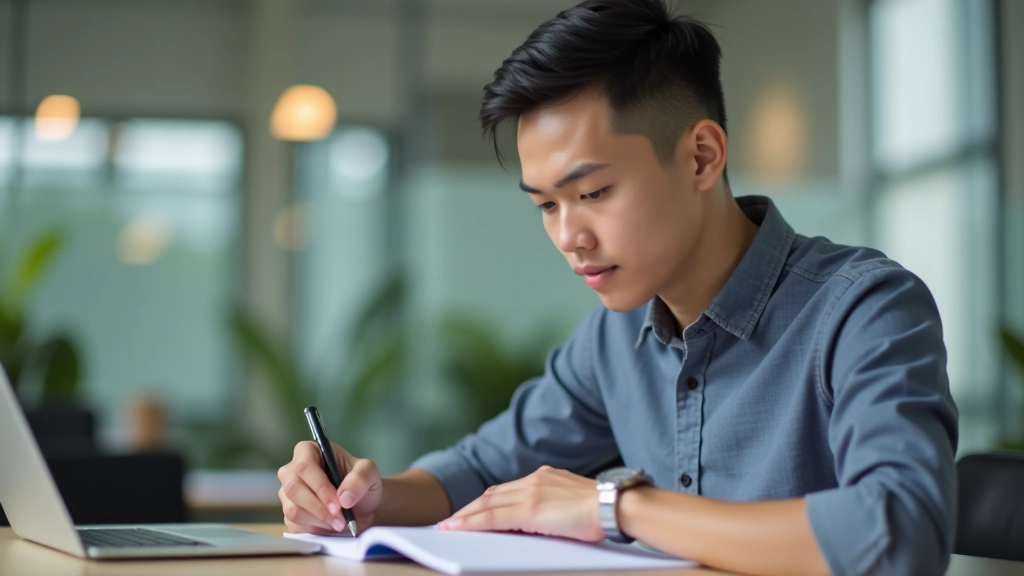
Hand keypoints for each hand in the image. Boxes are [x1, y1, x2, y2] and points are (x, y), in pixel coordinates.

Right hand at [277, 441, 382, 534]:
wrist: (360, 506)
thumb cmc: (361, 483)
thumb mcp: (370, 473)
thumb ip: (361, 478)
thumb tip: (344, 497)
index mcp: (309, 451)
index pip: (305, 466)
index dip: (321, 487)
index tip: (339, 504)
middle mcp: (292, 470)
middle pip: (294, 488)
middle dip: (320, 508)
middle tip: (341, 519)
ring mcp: (287, 493)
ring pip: (293, 509)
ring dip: (319, 520)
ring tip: (340, 523)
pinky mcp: (288, 513)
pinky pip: (294, 524)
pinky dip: (315, 528)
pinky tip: (330, 525)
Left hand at [437, 465, 603, 541]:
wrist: (617, 506)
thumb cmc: (605, 511)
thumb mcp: (574, 503)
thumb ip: (554, 508)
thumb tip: (544, 522)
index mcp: (546, 477)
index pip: (507, 489)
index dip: (487, 501)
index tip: (473, 510)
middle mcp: (535, 480)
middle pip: (492, 494)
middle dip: (470, 508)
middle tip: (452, 521)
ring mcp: (531, 493)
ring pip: (487, 504)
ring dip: (465, 516)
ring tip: (449, 527)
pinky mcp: (529, 509)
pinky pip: (492, 517)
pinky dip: (472, 523)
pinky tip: (458, 529)